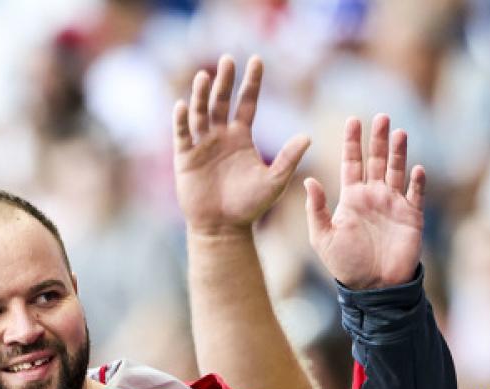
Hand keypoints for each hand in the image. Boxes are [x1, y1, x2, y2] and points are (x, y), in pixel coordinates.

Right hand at [173, 54, 310, 235]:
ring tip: (205, 76)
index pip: (247, 103)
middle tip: (228, 59)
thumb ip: (289, 159)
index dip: (252, 83)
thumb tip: (308, 136)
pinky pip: (182, 134)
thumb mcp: (274, 181)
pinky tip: (182, 105)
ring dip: (201, 95)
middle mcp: (220, 136)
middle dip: (224, 81)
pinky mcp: (185, 157)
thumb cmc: (249, 207)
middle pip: (221, 101)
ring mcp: (201, 145)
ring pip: (200, 113)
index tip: (257, 60)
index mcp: (241, 138)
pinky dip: (181, 120)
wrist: (222, 228)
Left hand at [305, 114, 425, 289]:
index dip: (353, 142)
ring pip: (397, 171)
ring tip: (399, 133)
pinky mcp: (411, 218)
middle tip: (382, 116)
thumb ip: (317, 209)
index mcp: (352, 198)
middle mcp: (374, 196)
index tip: (353, 120)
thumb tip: (309, 181)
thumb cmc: (345, 265)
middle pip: (376, 160)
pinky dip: (417, 182)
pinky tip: (417, 169)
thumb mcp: (323, 238)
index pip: (352, 162)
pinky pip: (416, 195)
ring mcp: (394, 205)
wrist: (373, 288)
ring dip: (398, 153)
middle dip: (379, 139)